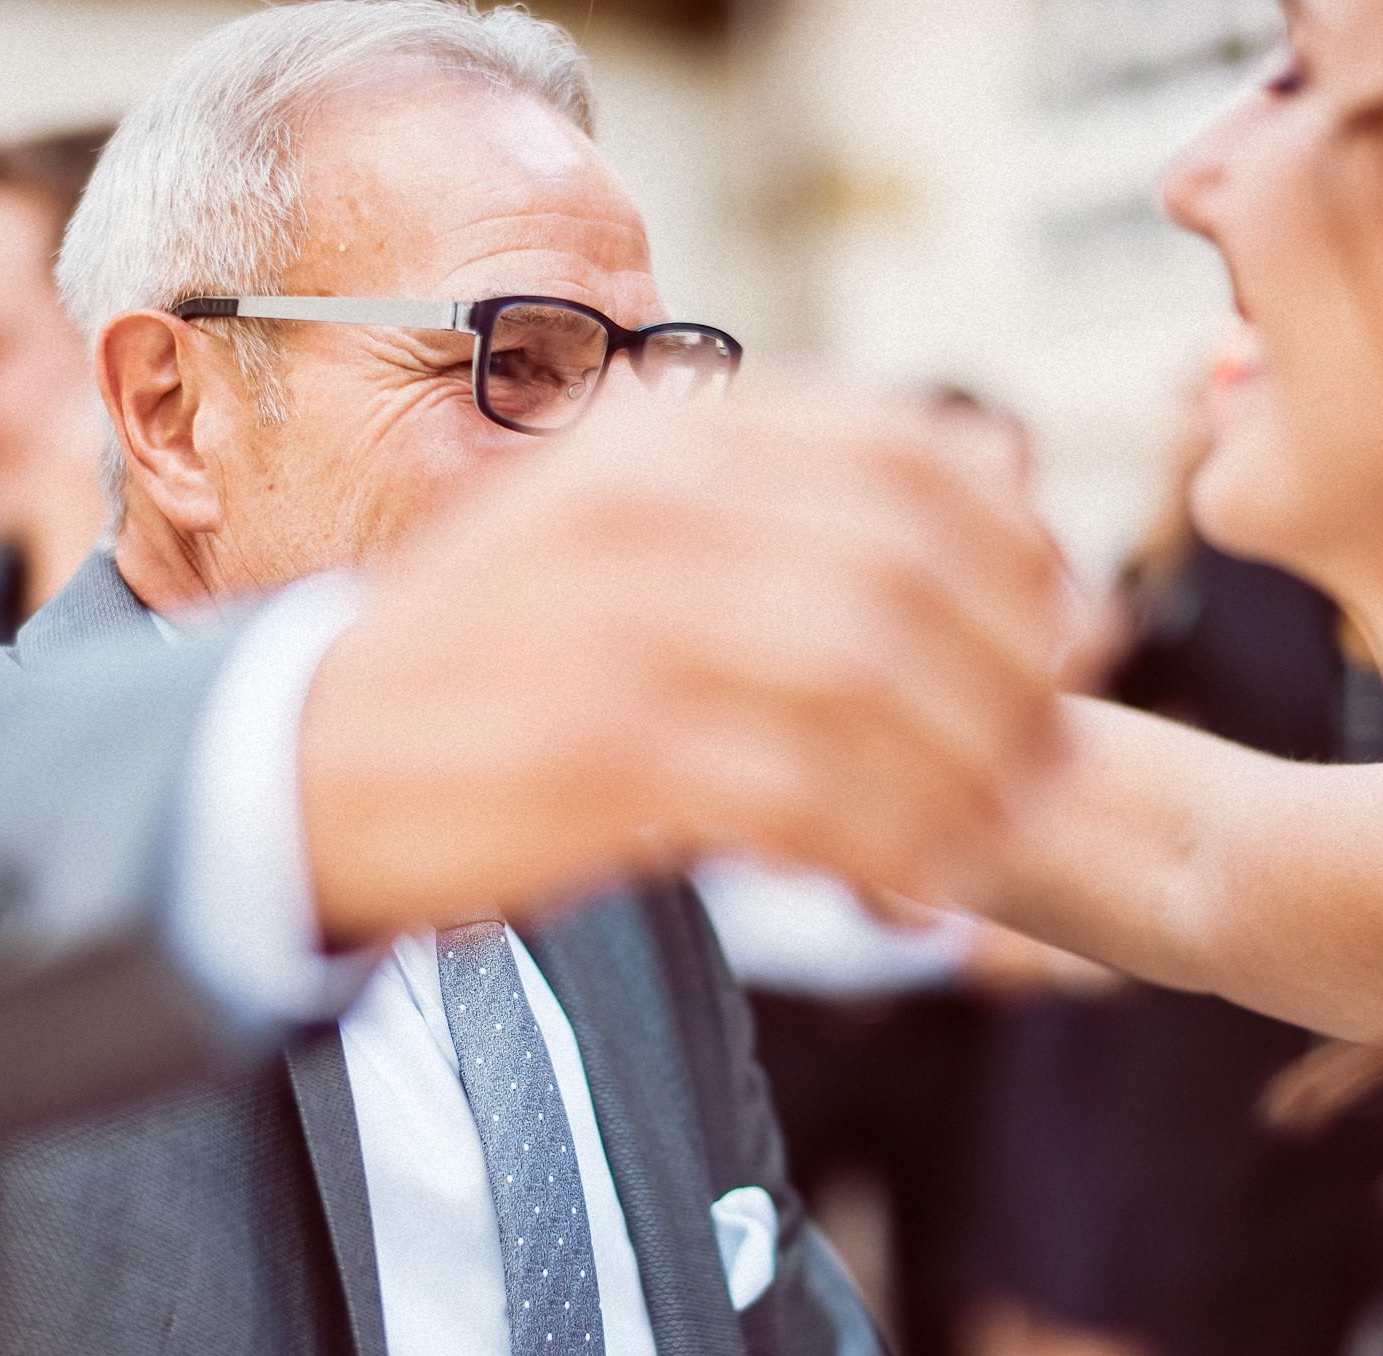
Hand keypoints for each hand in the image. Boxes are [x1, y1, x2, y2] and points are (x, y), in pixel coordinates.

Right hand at [299, 381, 1068, 942]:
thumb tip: (988, 521)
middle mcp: (647, 501)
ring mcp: (618, 617)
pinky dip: (884, 848)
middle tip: (1047, 759)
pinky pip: (802, 795)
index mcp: (666, 434)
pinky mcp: (595, 747)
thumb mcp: (616, 529)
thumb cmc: (497, 657)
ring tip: (987, 837)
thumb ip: (769, 512)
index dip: (1022, 550)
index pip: (913, 453)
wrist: (313, 757)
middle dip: (1013, 676)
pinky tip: (910, 895)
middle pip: (912, 569)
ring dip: (962, 775)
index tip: (1069, 634)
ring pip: (871, 681)